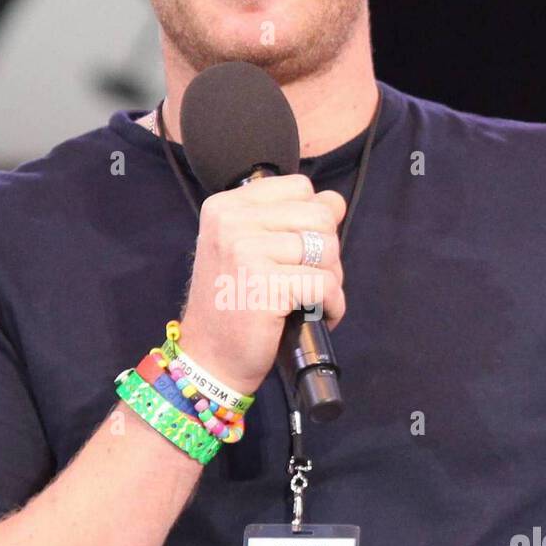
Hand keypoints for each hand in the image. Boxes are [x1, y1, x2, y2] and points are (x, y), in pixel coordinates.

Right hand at [176, 174, 346, 395]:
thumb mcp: (251, 249)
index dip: (312, 221)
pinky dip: (333, 305)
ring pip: (328, 248)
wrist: (210, 358)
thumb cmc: (235, 306)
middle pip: (320, 215)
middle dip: (326, 252)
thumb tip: (335, 201)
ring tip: (308, 299)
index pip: (299, 187)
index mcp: (226, 206)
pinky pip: (326, 283)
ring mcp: (246, 250)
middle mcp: (231, 221)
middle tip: (307, 281)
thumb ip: (289, 220)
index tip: (296, 253)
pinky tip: (317, 316)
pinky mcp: (265, 284)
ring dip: (331, 279)